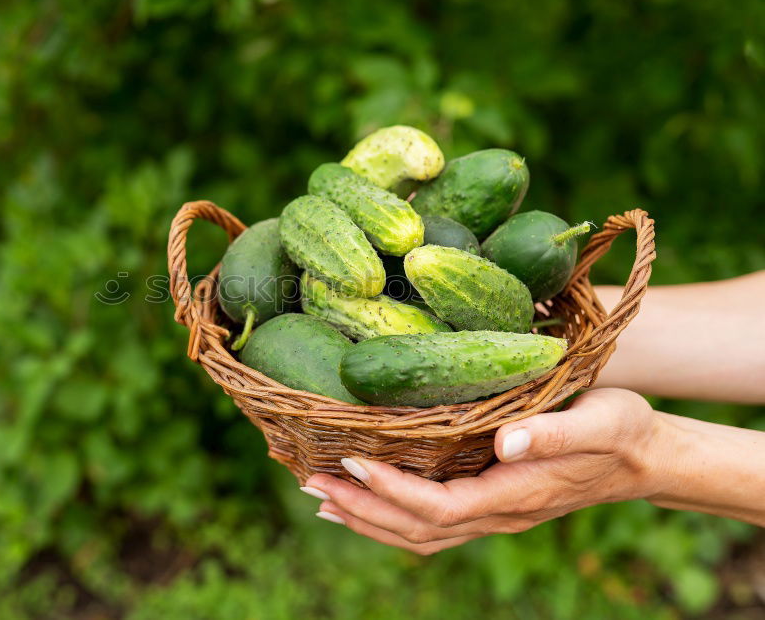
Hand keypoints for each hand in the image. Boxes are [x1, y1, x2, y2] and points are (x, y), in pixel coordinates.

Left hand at [300, 388, 667, 554]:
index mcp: (517, 494)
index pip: (441, 507)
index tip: (350, 463)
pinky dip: (390, 515)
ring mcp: (494, 515)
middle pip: (418, 529)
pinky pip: (432, 523)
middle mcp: (499, 514)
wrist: (645, 457)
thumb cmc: (621, 430)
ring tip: (321, 496)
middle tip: (310, 482)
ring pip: (420, 534)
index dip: (393, 492)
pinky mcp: (490, 504)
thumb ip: (553, 432)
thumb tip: (505, 443)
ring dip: (368, 518)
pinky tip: (365, 498)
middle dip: (362, 509)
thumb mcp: (599, 420)